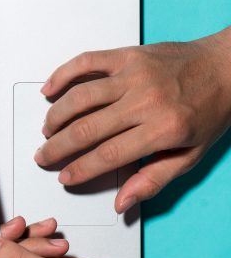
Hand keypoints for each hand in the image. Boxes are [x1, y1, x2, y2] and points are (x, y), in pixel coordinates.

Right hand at [35, 27, 230, 212]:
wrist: (228, 66)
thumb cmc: (211, 109)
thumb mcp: (190, 155)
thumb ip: (154, 179)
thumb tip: (123, 202)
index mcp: (164, 128)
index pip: (108, 155)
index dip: (81, 169)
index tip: (65, 176)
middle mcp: (146, 99)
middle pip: (87, 128)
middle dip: (58, 147)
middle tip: (45, 156)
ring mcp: (134, 74)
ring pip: (80, 97)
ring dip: (56, 117)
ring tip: (47, 130)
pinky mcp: (127, 55)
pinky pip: (85, 62)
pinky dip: (62, 75)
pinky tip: (50, 91)